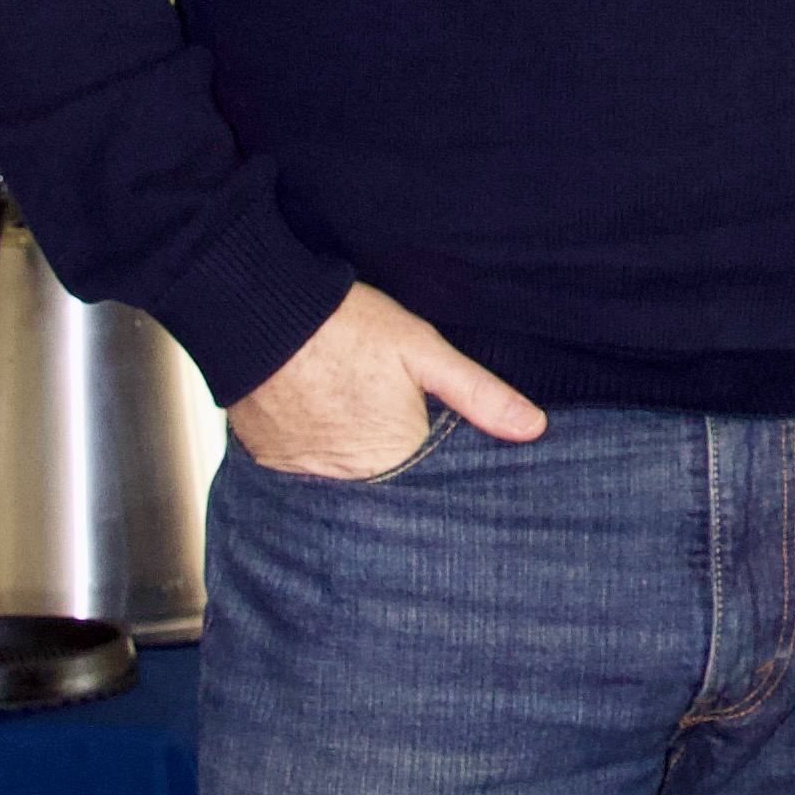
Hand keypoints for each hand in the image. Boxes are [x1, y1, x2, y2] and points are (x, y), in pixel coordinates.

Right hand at [227, 281, 543, 477]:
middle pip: (387, 481)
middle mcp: (351, 478)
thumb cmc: (346, 326)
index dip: (435, 457)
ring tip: (350, 414)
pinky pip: (304, 471)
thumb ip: (478, 393)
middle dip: (394, 459)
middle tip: (380, 412)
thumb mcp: (423, 350)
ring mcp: (307, 474)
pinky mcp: (273, 463)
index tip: (428, 435)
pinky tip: (319, 419)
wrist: (261, 313)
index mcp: (396, 457)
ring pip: (346, 478)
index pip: (430, 479)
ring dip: (353, 458)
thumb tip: (533, 428)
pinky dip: (316, 452)